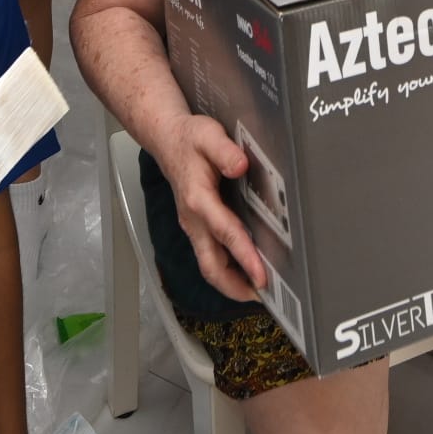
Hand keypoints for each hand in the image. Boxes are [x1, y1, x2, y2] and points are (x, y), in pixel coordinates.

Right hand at [151, 113, 265, 299]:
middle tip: (265, 298)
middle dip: (236, 286)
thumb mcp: (208, 135)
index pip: (225, 234)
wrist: (167, 140)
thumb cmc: (190, 139)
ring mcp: (194, 227)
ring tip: (260, 293)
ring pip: (210, 265)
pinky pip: (211, 256)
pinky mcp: (197, 228)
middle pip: (212, 265)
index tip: (262, 276)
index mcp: (198, 199)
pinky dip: (229, 270)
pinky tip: (247, 272)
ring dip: (232, 283)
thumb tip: (240, 166)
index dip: (245, 257)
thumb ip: (224, 150)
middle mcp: (194, 220)